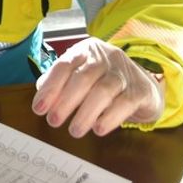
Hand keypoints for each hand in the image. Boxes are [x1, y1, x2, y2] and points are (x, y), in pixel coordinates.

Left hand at [32, 37, 163, 137]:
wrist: (144, 88)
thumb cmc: (105, 83)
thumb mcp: (82, 77)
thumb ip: (61, 84)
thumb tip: (43, 97)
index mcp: (86, 51)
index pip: (64, 65)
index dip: (50, 88)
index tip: (39, 108)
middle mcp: (105, 57)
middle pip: (83, 78)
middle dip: (65, 101)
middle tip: (53, 121)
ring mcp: (125, 72)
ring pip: (103, 90)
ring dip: (85, 113)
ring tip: (75, 130)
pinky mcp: (140, 90)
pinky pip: (125, 103)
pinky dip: (110, 117)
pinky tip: (98, 129)